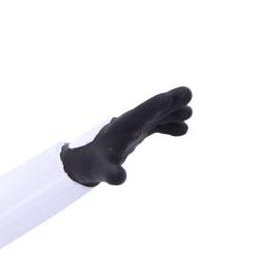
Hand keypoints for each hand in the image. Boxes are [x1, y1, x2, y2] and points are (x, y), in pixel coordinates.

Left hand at [61, 87, 192, 186]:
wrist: (85, 163)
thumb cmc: (94, 165)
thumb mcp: (102, 170)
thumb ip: (111, 173)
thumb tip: (119, 178)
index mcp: (123, 126)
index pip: (141, 113)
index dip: (155, 106)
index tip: (170, 98)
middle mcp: (130, 122)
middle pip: (153, 108)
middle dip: (170, 102)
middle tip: (187, 95)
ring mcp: (135, 126)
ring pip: (158, 115)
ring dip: (173, 113)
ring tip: (188, 114)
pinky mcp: (138, 132)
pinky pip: (157, 125)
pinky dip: (169, 125)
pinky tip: (183, 130)